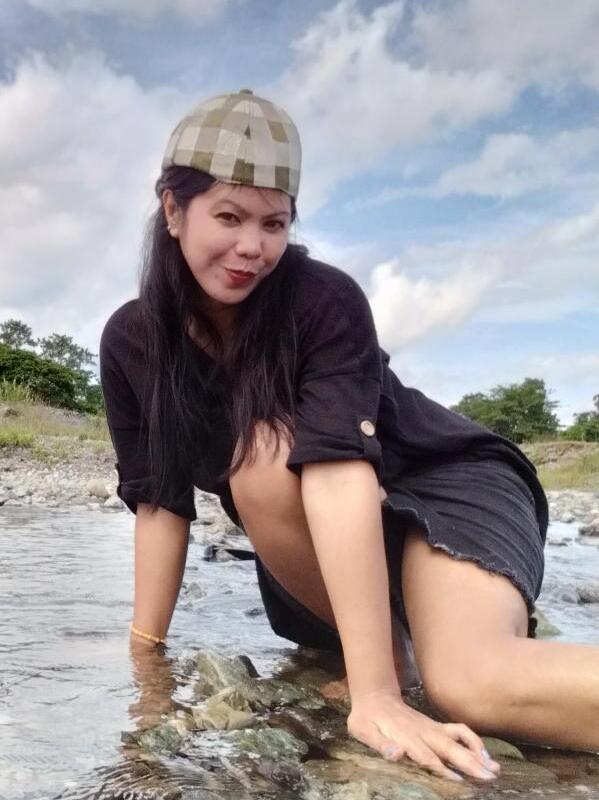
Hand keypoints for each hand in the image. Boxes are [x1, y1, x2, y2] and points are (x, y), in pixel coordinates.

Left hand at [347, 688, 500, 781]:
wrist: (375, 696)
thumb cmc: (366, 719)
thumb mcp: (363, 731)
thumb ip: (380, 743)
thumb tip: (395, 752)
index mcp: (405, 737)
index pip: (426, 756)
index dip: (441, 768)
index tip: (458, 780)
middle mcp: (422, 732)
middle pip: (448, 748)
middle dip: (469, 762)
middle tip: (489, 776)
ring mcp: (431, 728)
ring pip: (458, 738)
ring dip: (476, 751)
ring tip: (494, 767)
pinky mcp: (435, 726)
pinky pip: (458, 730)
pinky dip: (473, 740)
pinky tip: (483, 753)